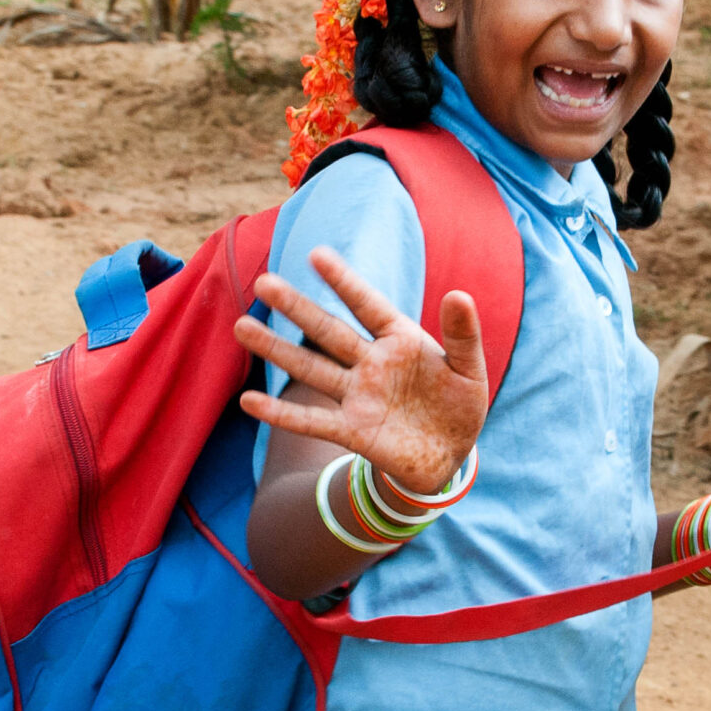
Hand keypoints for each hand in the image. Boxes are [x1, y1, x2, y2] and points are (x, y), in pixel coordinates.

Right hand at [233, 248, 487, 495]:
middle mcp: (371, 363)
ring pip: (311, 368)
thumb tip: (459, 294)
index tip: (316, 254)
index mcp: (400, 339)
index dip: (343, 282)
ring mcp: (358, 396)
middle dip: (296, 308)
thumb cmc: (459, 405)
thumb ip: (463, 335)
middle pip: (328, 331)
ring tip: (241, 326)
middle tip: (263, 282)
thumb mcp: (469, 369)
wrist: (449, 456)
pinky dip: (281, 413)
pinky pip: (311, 421)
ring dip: (276, 350)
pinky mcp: (352, 431)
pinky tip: (250, 402)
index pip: (368, 304)